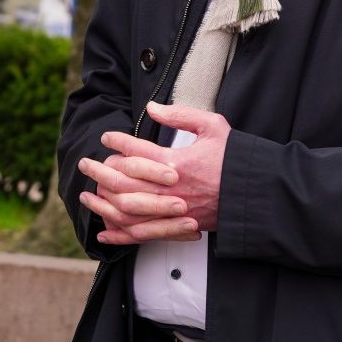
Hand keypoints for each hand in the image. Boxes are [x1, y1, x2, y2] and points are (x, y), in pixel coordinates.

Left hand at [77, 101, 230, 244]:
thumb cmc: (236, 159)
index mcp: (176, 162)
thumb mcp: (212, 127)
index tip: (106, 138)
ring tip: (86, 195)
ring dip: (102, 203)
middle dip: (99, 171)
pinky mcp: (177, 228)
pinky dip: (120, 234)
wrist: (256, 195)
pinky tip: (104, 231)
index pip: (135, 150)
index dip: (116, 142)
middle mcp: (169, 188)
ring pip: (126, 209)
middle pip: (122, 180)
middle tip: (85, 164)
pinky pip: (141, 234)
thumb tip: (152, 107)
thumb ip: (180, 115)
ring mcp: (171, 211)